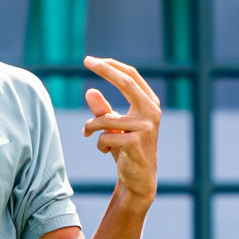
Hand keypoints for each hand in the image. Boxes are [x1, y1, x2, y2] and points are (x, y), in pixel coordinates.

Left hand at [81, 56, 159, 205]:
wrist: (138, 178)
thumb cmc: (126, 148)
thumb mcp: (113, 127)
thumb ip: (103, 110)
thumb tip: (90, 91)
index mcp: (149, 104)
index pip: (131, 76)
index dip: (111, 66)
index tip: (90, 60)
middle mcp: (151, 112)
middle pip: (127, 82)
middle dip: (105, 70)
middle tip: (86, 60)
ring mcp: (145, 127)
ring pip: (105, 118)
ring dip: (91, 127)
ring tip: (89, 135)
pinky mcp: (136, 143)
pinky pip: (104, 137)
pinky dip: (99, 143)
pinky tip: (106, 151)